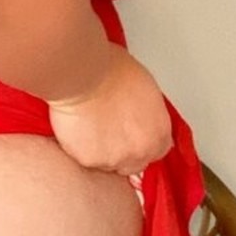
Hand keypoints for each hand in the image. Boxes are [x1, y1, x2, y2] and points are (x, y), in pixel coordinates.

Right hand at [48, 47, 172, 175]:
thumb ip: (147, 112)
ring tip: (89, 125)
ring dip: (100, 150)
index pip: (157, 151)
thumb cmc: (110, 70)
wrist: (84, 75)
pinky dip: (79, 148)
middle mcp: (142, 150)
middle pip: (133, 163)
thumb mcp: (144, 88)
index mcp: (159, 132)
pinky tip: (76, 128)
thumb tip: (138, 113)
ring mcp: (116, 159)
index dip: (140, 142)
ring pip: (107, 164)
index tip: (129, 136)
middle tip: (106, 129)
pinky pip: (85, 160)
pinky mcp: (90, 161)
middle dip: (121, 150)